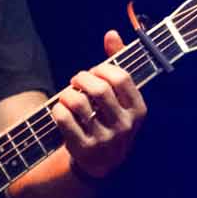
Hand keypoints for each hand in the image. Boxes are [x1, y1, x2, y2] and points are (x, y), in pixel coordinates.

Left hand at [54, 30, 146, 181]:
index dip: (102, 69)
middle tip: (75, 80)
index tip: (93, 72)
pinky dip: (58, 109)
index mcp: (138, 110)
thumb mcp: (121, 97)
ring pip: (79, 103)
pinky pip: (64, 120)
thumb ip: (118, 64)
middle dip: (82, 78)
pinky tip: (60, 109)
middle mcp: (125, 125)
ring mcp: (105, 139)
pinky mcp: (84, 149)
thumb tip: (111, 34)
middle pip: (99, 89)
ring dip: (67, 93)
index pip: (121, 78)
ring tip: (67, 95)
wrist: (104, 163)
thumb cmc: (111, 119)